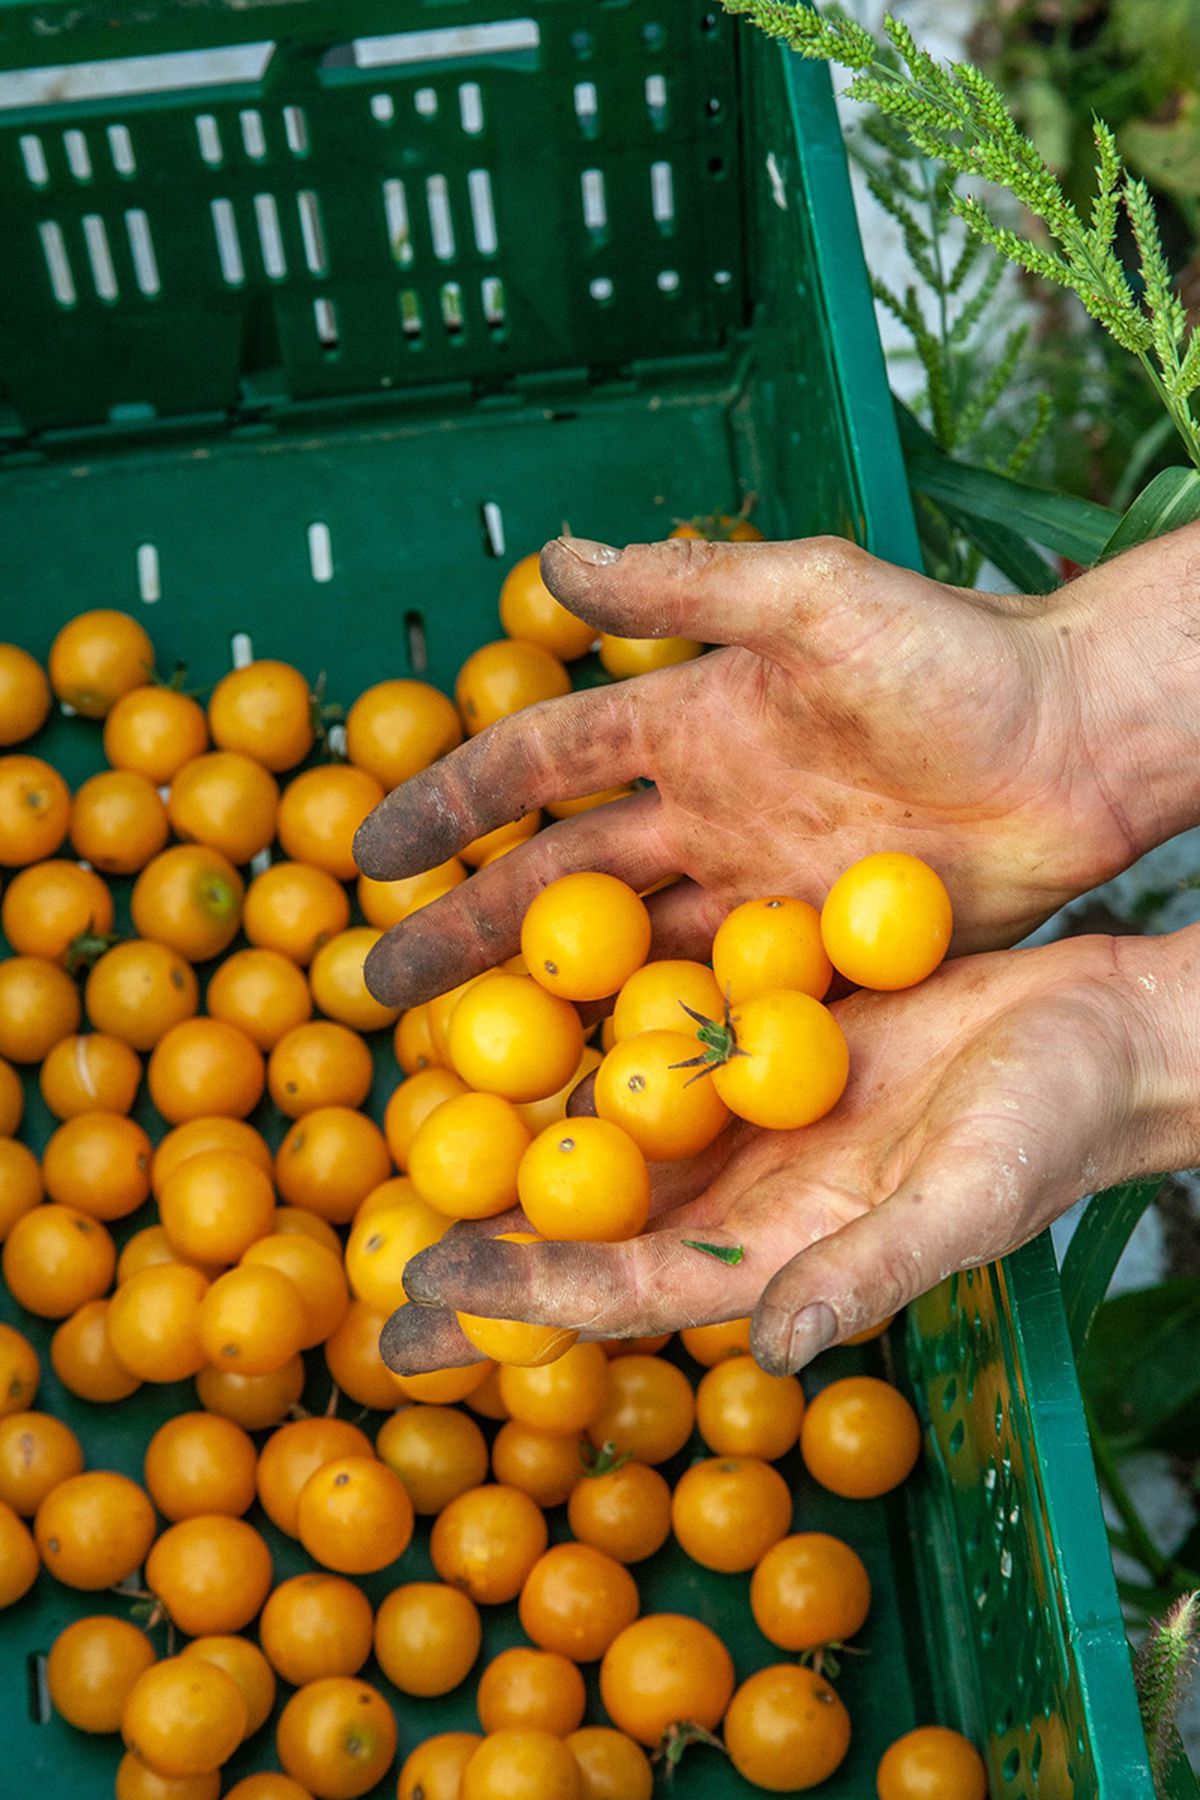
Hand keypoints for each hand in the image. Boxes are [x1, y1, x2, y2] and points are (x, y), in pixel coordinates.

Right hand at [355, 532, 1162, 1008]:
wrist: (1078, 748)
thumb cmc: (956, 659)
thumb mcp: (817, 602)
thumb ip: (690, 589)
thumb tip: (549, 560)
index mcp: (686, 724)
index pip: (542, 765)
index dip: (454, 802)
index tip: (371, 851)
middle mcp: (703, 813)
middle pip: (559, 883)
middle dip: (469, 932)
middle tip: (377, 992)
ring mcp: (754, 891)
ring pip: (625, 957)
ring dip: (548, 1004)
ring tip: (465, 1065)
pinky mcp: (812, 954)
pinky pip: (716, 1006)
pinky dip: (657, 1047)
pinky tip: (600, 1101)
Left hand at [380, 927, 1199, 1374]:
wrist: (1099, 1030)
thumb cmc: (1056, 1124)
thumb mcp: (972, 1199)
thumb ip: (873, 1275)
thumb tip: (766, 1357)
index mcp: (779, 1250)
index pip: (627, 1288)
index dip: (526, 1298)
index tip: (428, 1294)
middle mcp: (743, 1193)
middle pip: (587, 1229)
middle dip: (485, 1257)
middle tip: (369, 1274)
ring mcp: (746, 1114)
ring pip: (604, 1140)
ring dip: (513, 1150)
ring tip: (410, 1145)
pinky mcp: (758, 1035)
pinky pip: (650, 1044)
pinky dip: (579, 1042)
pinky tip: (509, 1018)